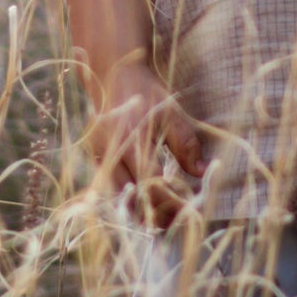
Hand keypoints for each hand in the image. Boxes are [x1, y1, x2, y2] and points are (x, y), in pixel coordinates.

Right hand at [87, 62, 207, 228]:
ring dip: (138, 211)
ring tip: (161, 218)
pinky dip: (127, 199)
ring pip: (117, 196)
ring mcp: (99, 154)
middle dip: (154, 213)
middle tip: (177, 222)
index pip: (151, 183)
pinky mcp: (95, 156)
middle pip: (131, 197)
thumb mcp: (171, 113)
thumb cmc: (145, 92)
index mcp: (132, 138)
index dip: (171, 201)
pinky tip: (144, 203)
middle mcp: (111, 150)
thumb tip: (202, 172)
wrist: (112, 74)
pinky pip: (110, 186)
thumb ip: (186, 143)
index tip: (190, 210)